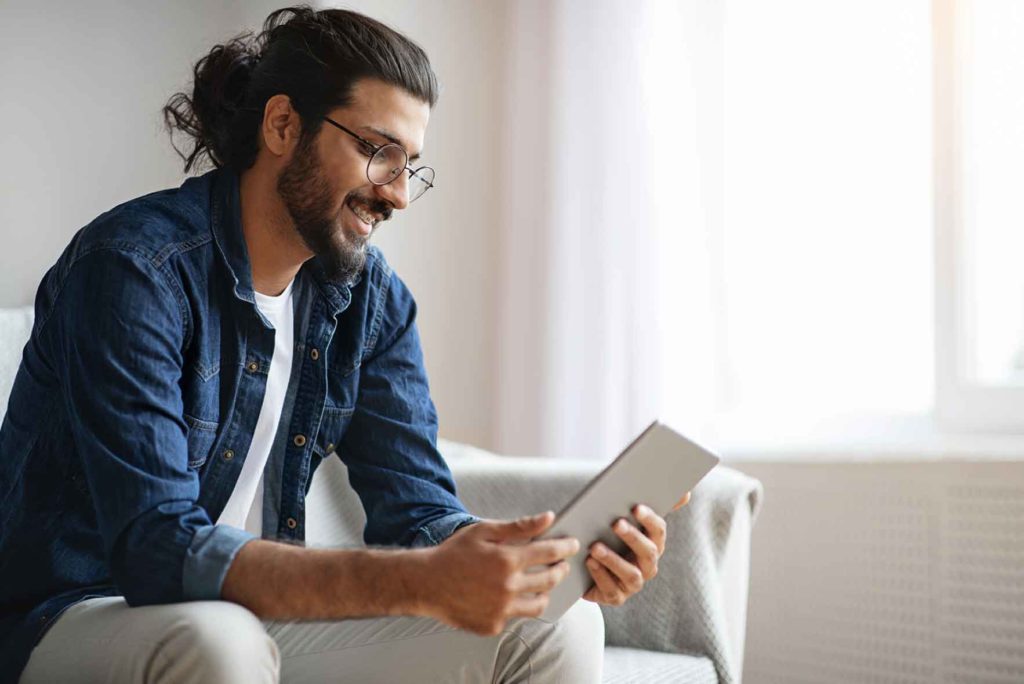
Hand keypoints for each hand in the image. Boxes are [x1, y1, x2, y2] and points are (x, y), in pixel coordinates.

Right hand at [419, 512, 579, 635]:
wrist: (425, 584)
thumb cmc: (454, 553)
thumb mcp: (484, 531)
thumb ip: (519, 526)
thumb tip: (548, 518)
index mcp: (507, 560)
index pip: (549, 552)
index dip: (565, 547)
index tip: (573, 544)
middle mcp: (507, 587)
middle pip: (549, 580)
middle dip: (560, 569)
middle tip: (562, 564)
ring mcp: (501, 610)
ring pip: (538, 604)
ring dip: (545, 592)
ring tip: (544, 583)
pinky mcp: (493, 625)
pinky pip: (515, 616)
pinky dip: (517, 605)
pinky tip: (513, 595)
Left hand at [582, 498, 684, 605]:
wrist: (589, 571)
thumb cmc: (611, 539)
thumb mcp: (627, 522)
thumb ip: (652, 506)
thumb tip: (688, 493)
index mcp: (653, 544)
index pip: (659, 531)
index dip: (650, 520)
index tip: (636, 507)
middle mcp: (648, 566)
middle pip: (648, 552)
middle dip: (633, 537)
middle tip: (616, 523)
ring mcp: (633, 584)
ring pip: (631, 574)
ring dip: (613, 560)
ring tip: (595, 547)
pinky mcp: (616, 597)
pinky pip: (612, 590)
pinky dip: (601, 576)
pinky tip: (590, 562)